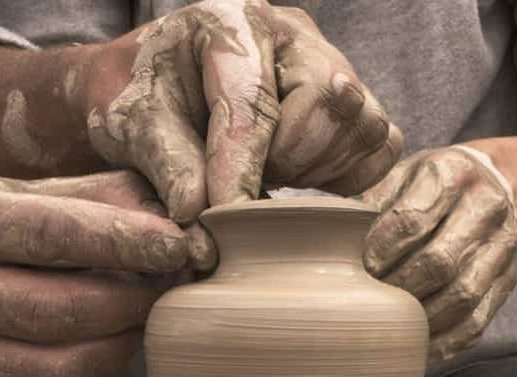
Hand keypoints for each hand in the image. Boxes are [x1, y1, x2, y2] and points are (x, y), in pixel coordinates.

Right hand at [0, 170, 187, 376]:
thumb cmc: (26, 224)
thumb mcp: (61, 190)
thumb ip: (122, 200)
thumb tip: (189, 229)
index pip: (52, 232)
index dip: (121, 242)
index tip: (176, 246)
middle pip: (60, 307)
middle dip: (134, 300)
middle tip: (175, 285)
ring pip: (61, 362)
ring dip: (125, 338)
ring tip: (153, 310)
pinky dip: (108, 366)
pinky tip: (124, 337)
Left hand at [82, 0, 400, 221]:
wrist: (168, 86)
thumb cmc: (148, 97)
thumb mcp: (134, 124)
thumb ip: (166, 164)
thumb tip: (198, 215)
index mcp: (231, 19)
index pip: (251, 100)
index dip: (240, 168)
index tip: (224, 218)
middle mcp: (293, 33)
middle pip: (329, 103)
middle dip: (286, 161)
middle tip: (247, 177)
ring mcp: (333, 63)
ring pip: (363, 128)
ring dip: (316, 172)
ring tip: (270, 173)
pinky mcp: (357, 100)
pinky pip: (383, 147)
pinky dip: (349, 176)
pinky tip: (303, 177)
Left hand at [360, 146, 516, 359]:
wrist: (497, 182)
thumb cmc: (430, 183)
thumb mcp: (400, 174)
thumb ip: (370, 202)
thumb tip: (326, 240)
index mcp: (451, 173)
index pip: (413, 219)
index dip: (381, 249)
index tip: (358, 269)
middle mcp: (484, 207)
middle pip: (440, 261)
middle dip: (397, 288)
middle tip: (366, 303)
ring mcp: (502, 247)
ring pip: (462, 296)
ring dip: (419, 320)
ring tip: (388, 328)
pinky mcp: (508, 280)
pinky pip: (478, 321)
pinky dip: (444, 341)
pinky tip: (416, 347)